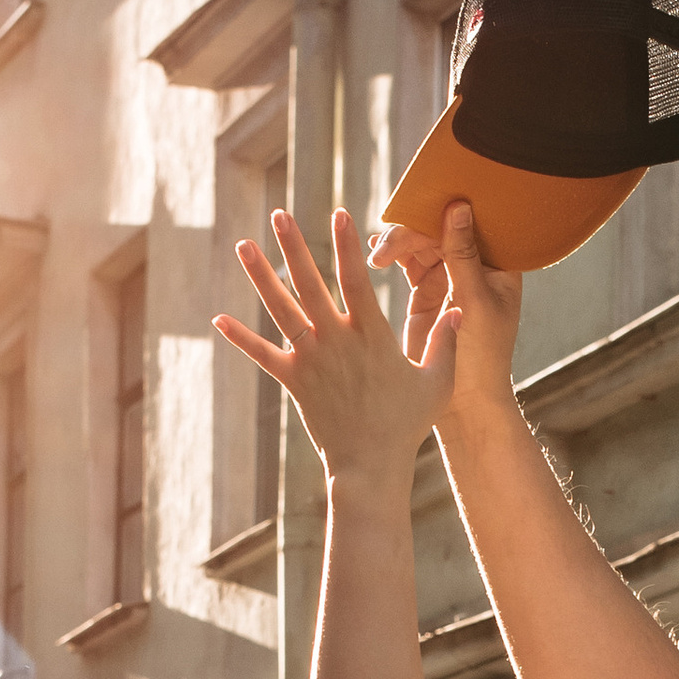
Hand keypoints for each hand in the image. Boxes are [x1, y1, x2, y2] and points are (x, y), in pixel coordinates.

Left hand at [214, 207, 443, 484]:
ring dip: (262, 275)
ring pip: (281, 309)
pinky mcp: (293, 381)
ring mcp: (310, 359)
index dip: (347, 244)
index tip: (339, 212)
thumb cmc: (406, 425)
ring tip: (243, 245)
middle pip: (309, 283)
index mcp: (370, 334)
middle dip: (293, 246)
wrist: (369, 466)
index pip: (355, 279)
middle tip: (279, 214)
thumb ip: (445, 343)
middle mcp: (335, 340)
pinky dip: (241, 338)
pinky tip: (219, 319)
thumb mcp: (437, 382)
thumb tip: (459, 310)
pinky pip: (262, 355)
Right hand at [370, 199, 521, 419]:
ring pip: (420, 242)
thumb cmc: (483, 355)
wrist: (466, 401)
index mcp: (499, 264)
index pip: (474, 222)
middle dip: (413, 229)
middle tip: (388, 245)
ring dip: (398, 243)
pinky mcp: (425, 291)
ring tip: (378, 256)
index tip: (422, 201)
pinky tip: (375, 252)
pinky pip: (407, 261)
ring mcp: (448, 276)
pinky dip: (391, 254)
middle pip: (440, 228)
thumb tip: (458, 206)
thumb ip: (462, 255)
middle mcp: (475, 265)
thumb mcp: (474, 301)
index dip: (449, 207)